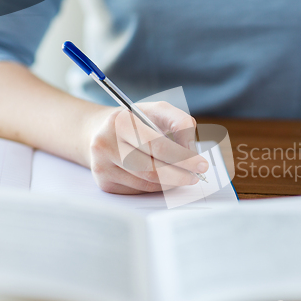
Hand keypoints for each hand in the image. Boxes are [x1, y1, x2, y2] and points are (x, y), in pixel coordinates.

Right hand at [84, 102, 208, 193]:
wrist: (100, 131)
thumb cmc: (135, 121)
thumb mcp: (157, 110)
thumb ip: (179, 123)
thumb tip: (191, 150)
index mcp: (120, 121)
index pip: (156, 144)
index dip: (182, 157)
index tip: (201, 164)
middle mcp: (106, 143)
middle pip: (151, 168)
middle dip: (179, 174)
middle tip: (196, 176)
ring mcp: (102, 165)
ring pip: (146, 182)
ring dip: (170, 182)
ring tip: (183, 176)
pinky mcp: (104, 182)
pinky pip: (139, 190)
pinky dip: (156, 187)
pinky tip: (163, 178)